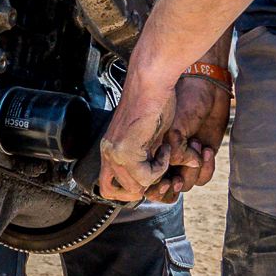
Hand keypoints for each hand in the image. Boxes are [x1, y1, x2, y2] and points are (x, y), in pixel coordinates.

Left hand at [99, 54, 230, 204]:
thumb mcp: (154, 137)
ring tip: (164, 151)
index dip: (129, 190)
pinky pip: (145, 176)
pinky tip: (165, 147)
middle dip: (143, 186)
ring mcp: (114, 152)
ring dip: (155, 175)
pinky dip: (160, 167)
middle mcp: (108, 151)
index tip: (150, 178)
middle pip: (116, 192)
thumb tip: (167, 177)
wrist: (152, 83)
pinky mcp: (125, 151)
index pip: (107, 187)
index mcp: (111, 147)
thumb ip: (154, 157)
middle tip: (160, 167)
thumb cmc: (154, 101)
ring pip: (134, 186)